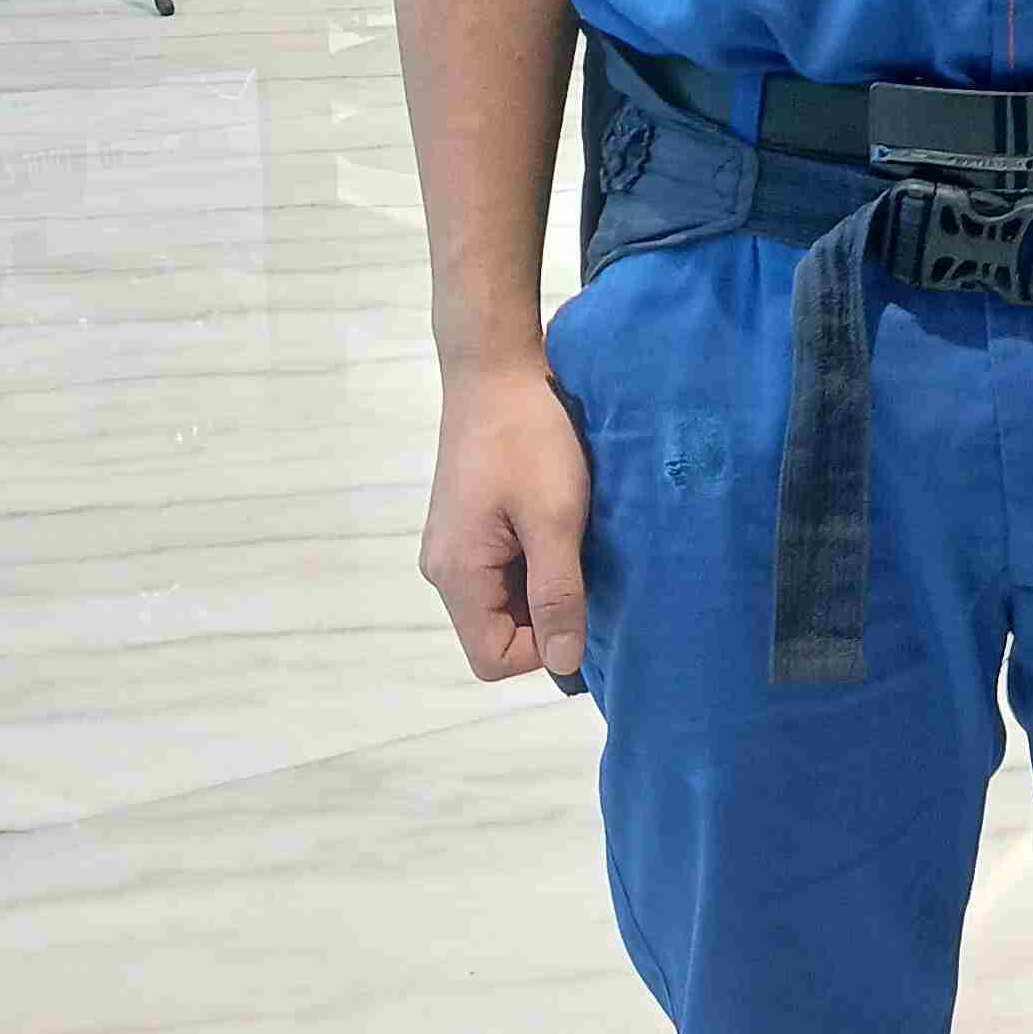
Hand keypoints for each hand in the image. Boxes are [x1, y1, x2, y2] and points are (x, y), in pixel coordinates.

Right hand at [418, 357, 591, 686]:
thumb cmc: (527, 436)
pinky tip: (562, 525)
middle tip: (586, 567)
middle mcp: (446, 569)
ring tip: (576, 540)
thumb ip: (557, 595)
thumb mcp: (554, 518)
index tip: (581, 602)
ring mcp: (455, 546)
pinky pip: (505, 570)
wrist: (497, 368)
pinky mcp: (470, 526)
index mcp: (457, 574)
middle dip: (548, 615)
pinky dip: (538, 561)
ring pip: (506, 602)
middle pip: (499, 633)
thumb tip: (564, 665)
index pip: (493, 658)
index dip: (544, 648)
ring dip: (546, 584)